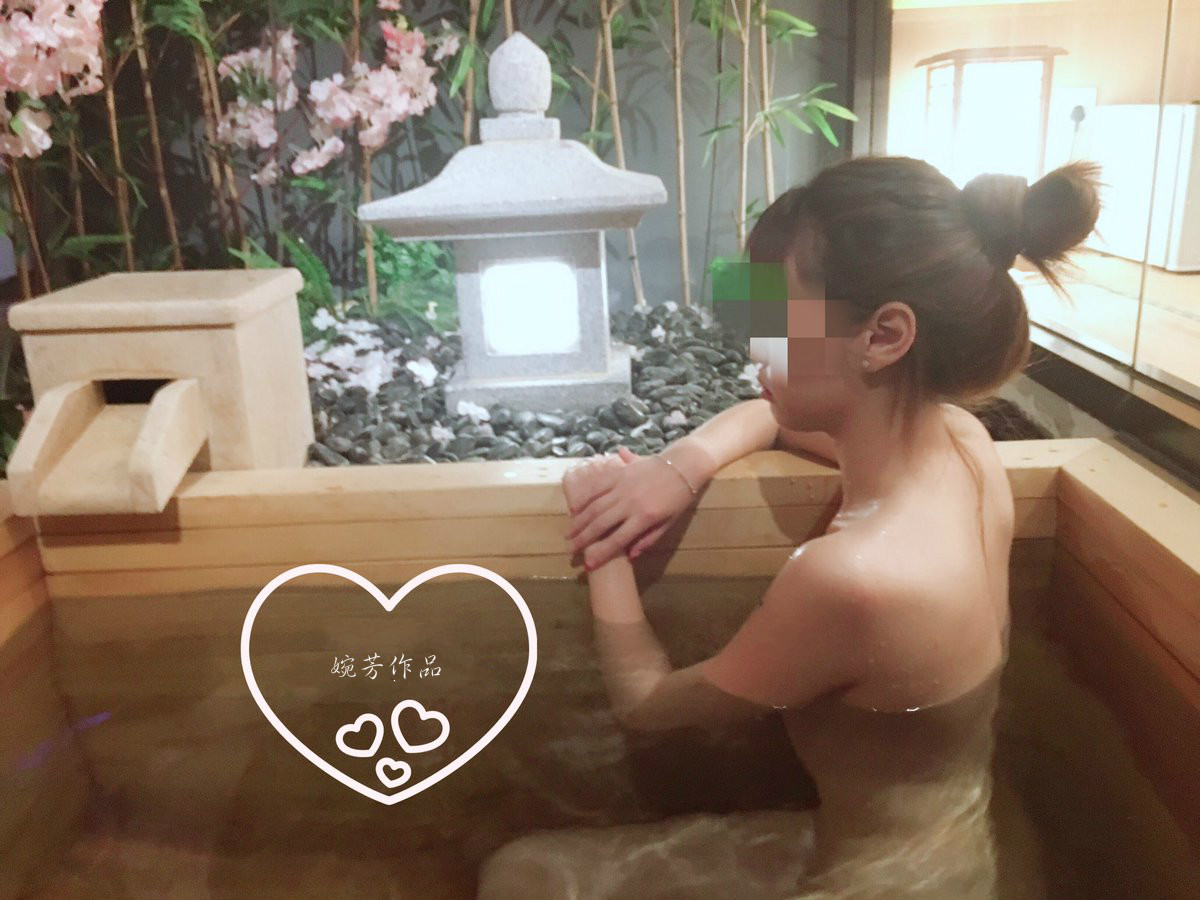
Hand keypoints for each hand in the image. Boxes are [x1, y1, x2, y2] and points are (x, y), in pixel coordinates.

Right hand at [565, 446, 696, 569]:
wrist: (683, 465)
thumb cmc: (678, 497)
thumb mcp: (669, 523)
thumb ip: (648, 539)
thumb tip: (629, 556)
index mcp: (645, 517)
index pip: (618, 540)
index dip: (601, 553)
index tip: (589, 564)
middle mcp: (630, 502)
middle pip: (601, 524)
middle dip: (584, 539)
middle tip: (570, 550)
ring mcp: (623, 486)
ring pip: (595, 506)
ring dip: (580, 521)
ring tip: (569, 534)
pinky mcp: (620, 473)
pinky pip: (598, 487)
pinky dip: (585, 498)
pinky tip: (575, 509)